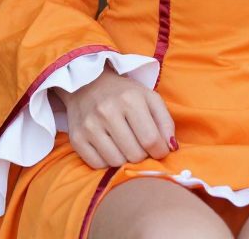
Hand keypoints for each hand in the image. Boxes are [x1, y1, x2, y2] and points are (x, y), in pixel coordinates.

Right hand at [53, 63, 177, 168]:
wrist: (88, 83)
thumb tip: (171, 148)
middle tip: (139, 144)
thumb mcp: (149, 98)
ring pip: (116, 162)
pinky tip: (109, 147)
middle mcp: (108, 112)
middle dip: (142, 154)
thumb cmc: (124, 93)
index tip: (159, 149)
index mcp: (130, 99)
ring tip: (124, 145)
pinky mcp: (76, 138)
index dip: (160, 151)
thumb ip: (165, 121)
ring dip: (125, 159)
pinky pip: (98, 165)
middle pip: (134, 154)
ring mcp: (90, 126)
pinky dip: (107, 162)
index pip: (151, 140)